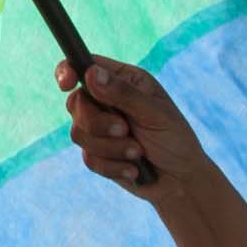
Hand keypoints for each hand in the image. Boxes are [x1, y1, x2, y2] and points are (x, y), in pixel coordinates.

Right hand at [62, 56, 209, 201]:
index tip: (66, 84)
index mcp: (123, 81)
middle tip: (125, 130)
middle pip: (76, 104)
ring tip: (138, 153)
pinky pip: (88, 158)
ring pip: (78, 133)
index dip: (68, 72)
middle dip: (100, 123)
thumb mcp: (154, 113)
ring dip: (111, 148)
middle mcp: (107, 101)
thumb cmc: (175, 139)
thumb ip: (123, 93)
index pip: (85, 66)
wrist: (180, 180)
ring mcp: (100, 128)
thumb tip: (90, 73)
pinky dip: (113, 166)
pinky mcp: (97, 153)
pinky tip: (134, 169)